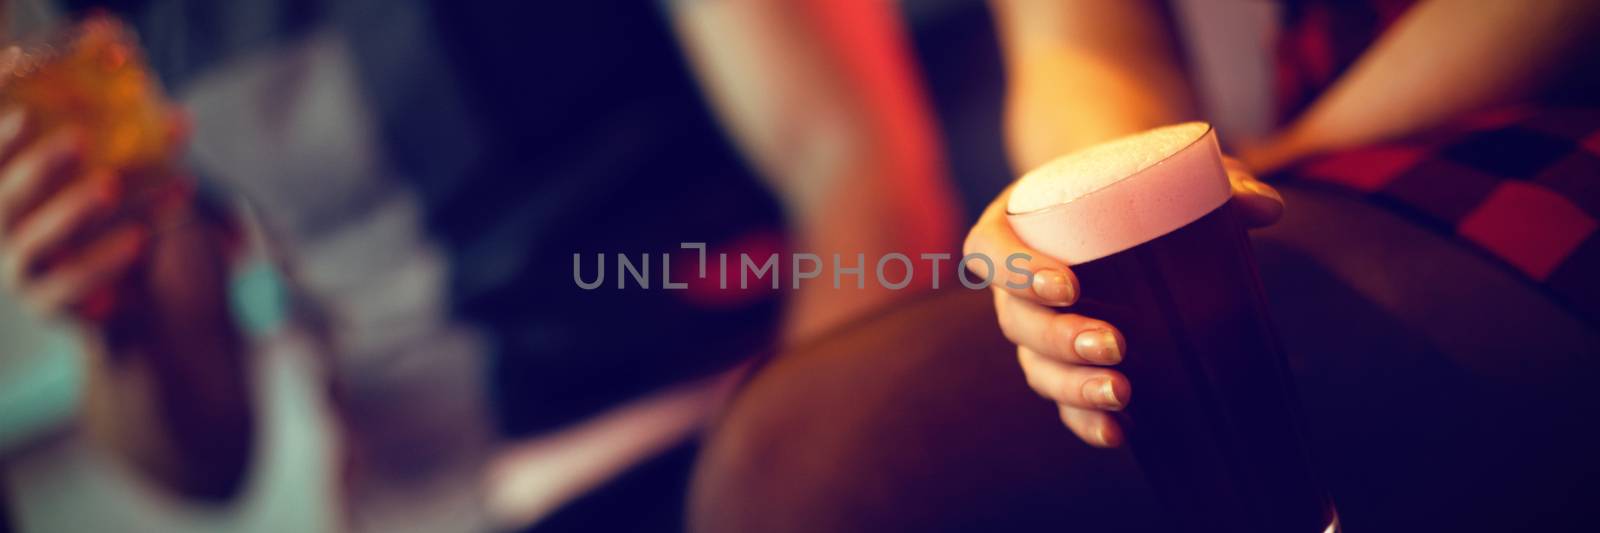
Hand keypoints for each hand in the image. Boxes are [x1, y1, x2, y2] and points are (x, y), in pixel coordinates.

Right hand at [0, 109, 151, 320]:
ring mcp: (21, 271)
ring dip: (73, 209)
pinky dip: (102, 260)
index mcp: (15, 199)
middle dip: (40, 165)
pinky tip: (139, 238)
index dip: (3, 143)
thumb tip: (181, 118)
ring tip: (112, 186)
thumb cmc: (132, 234)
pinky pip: (71, 281)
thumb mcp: (138, 193)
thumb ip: (148, 157)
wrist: (150, 308)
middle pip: (7, 199)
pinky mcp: (47, 303)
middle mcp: (6, 234)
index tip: (26, 115)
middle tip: (79, 138)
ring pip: (38, 239)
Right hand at [964, 156, 1282, 446]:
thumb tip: (1265, 209)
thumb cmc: (1138, 188)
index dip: (1015, 271)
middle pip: (1015, 321)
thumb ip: (1218, 183)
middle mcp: (1015, 284)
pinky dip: (1085, 419)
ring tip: (1123, 393)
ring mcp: (1036, 330)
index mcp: (1016, 225)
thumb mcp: (1171, 173)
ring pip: (1035, 367)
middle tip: (1116, 344)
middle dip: (1060, 339)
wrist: (1125, 212)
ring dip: (1073, 386)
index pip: (990, 250)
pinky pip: (1062, 400)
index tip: (1068, 285)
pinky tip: (1120, 433)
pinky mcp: (1064, 365)